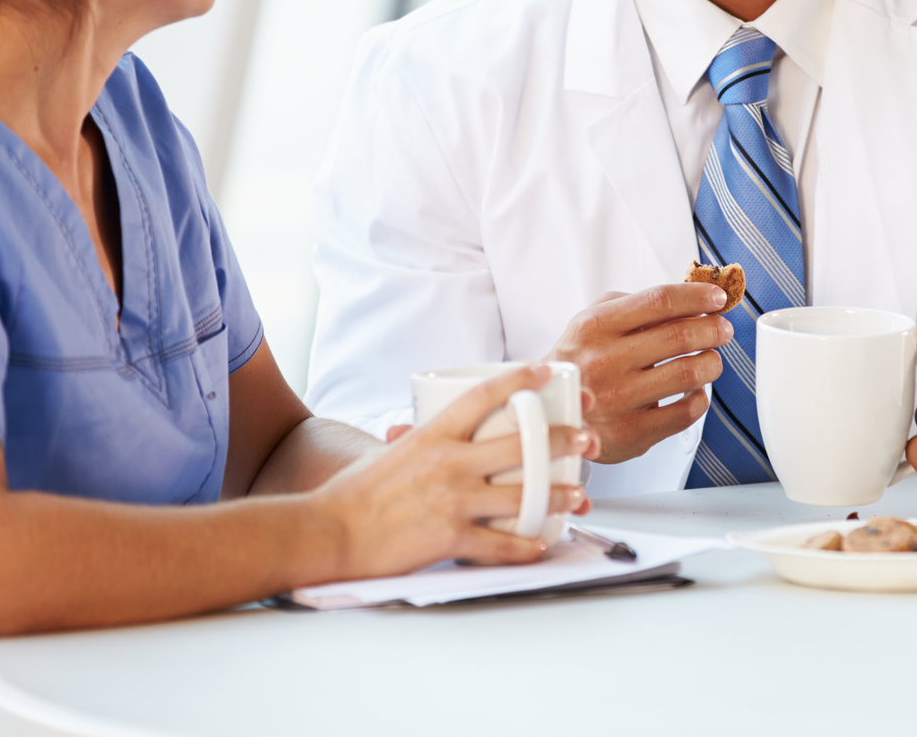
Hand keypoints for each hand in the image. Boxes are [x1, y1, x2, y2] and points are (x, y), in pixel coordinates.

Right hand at [311, 364, 596, 578]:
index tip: (545, 371)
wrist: (328, 531)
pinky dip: (525, 546)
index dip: (518, 380)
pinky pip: (499, 542)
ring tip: (582, 494)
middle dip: (561, 438)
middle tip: (588, 436)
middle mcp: (448, 462)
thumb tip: (410, 430)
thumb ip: (411, 442)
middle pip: (519, 443)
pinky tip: (542, 543)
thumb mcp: (385, 454)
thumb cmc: (351, 494)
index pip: (482, 396)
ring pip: (522, 494)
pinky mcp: (448, 536)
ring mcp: (451, 499)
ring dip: (558, 495)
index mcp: (432, 435)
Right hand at [545, 283, 731, 463]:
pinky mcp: (631, 433)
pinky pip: (685, 413)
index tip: (716, 297)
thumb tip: (692, 297)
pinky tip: (695, 391)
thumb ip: (637, 305)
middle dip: (712, 329)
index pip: (658, 301)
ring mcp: (618, 399)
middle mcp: (604, 361)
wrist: (550, 409)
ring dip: (712, 363)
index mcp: (595, 326)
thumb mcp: (595, 320)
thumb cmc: (582, 359)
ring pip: (688, 373)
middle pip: (679, 336)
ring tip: (712, 359)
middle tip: (722, 329)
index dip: (696, 297)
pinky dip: (700, 398)